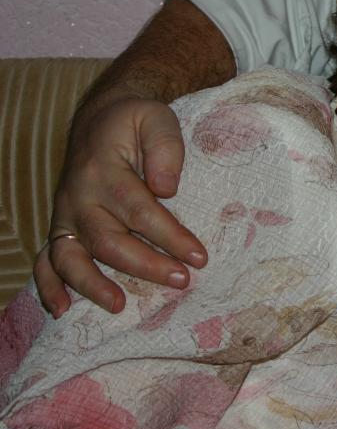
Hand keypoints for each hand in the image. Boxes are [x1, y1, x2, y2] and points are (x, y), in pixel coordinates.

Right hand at [34, 98, 207, 317]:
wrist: (99, 121)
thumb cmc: (135, 123)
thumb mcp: (155, 118)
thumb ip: (165, 147)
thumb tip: (166, 188)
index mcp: (104, 171)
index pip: (140, 210)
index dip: (170, 236)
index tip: (199, 257)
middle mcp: (79, 198)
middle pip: (108, 240)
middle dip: (145, 265)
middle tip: (181, 280)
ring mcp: (65, 216)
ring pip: (71, 258)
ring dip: (92, 285)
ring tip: (119, 305)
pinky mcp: (61, 229)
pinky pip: (46, 261)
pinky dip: (49, 287)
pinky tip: (62, 310)